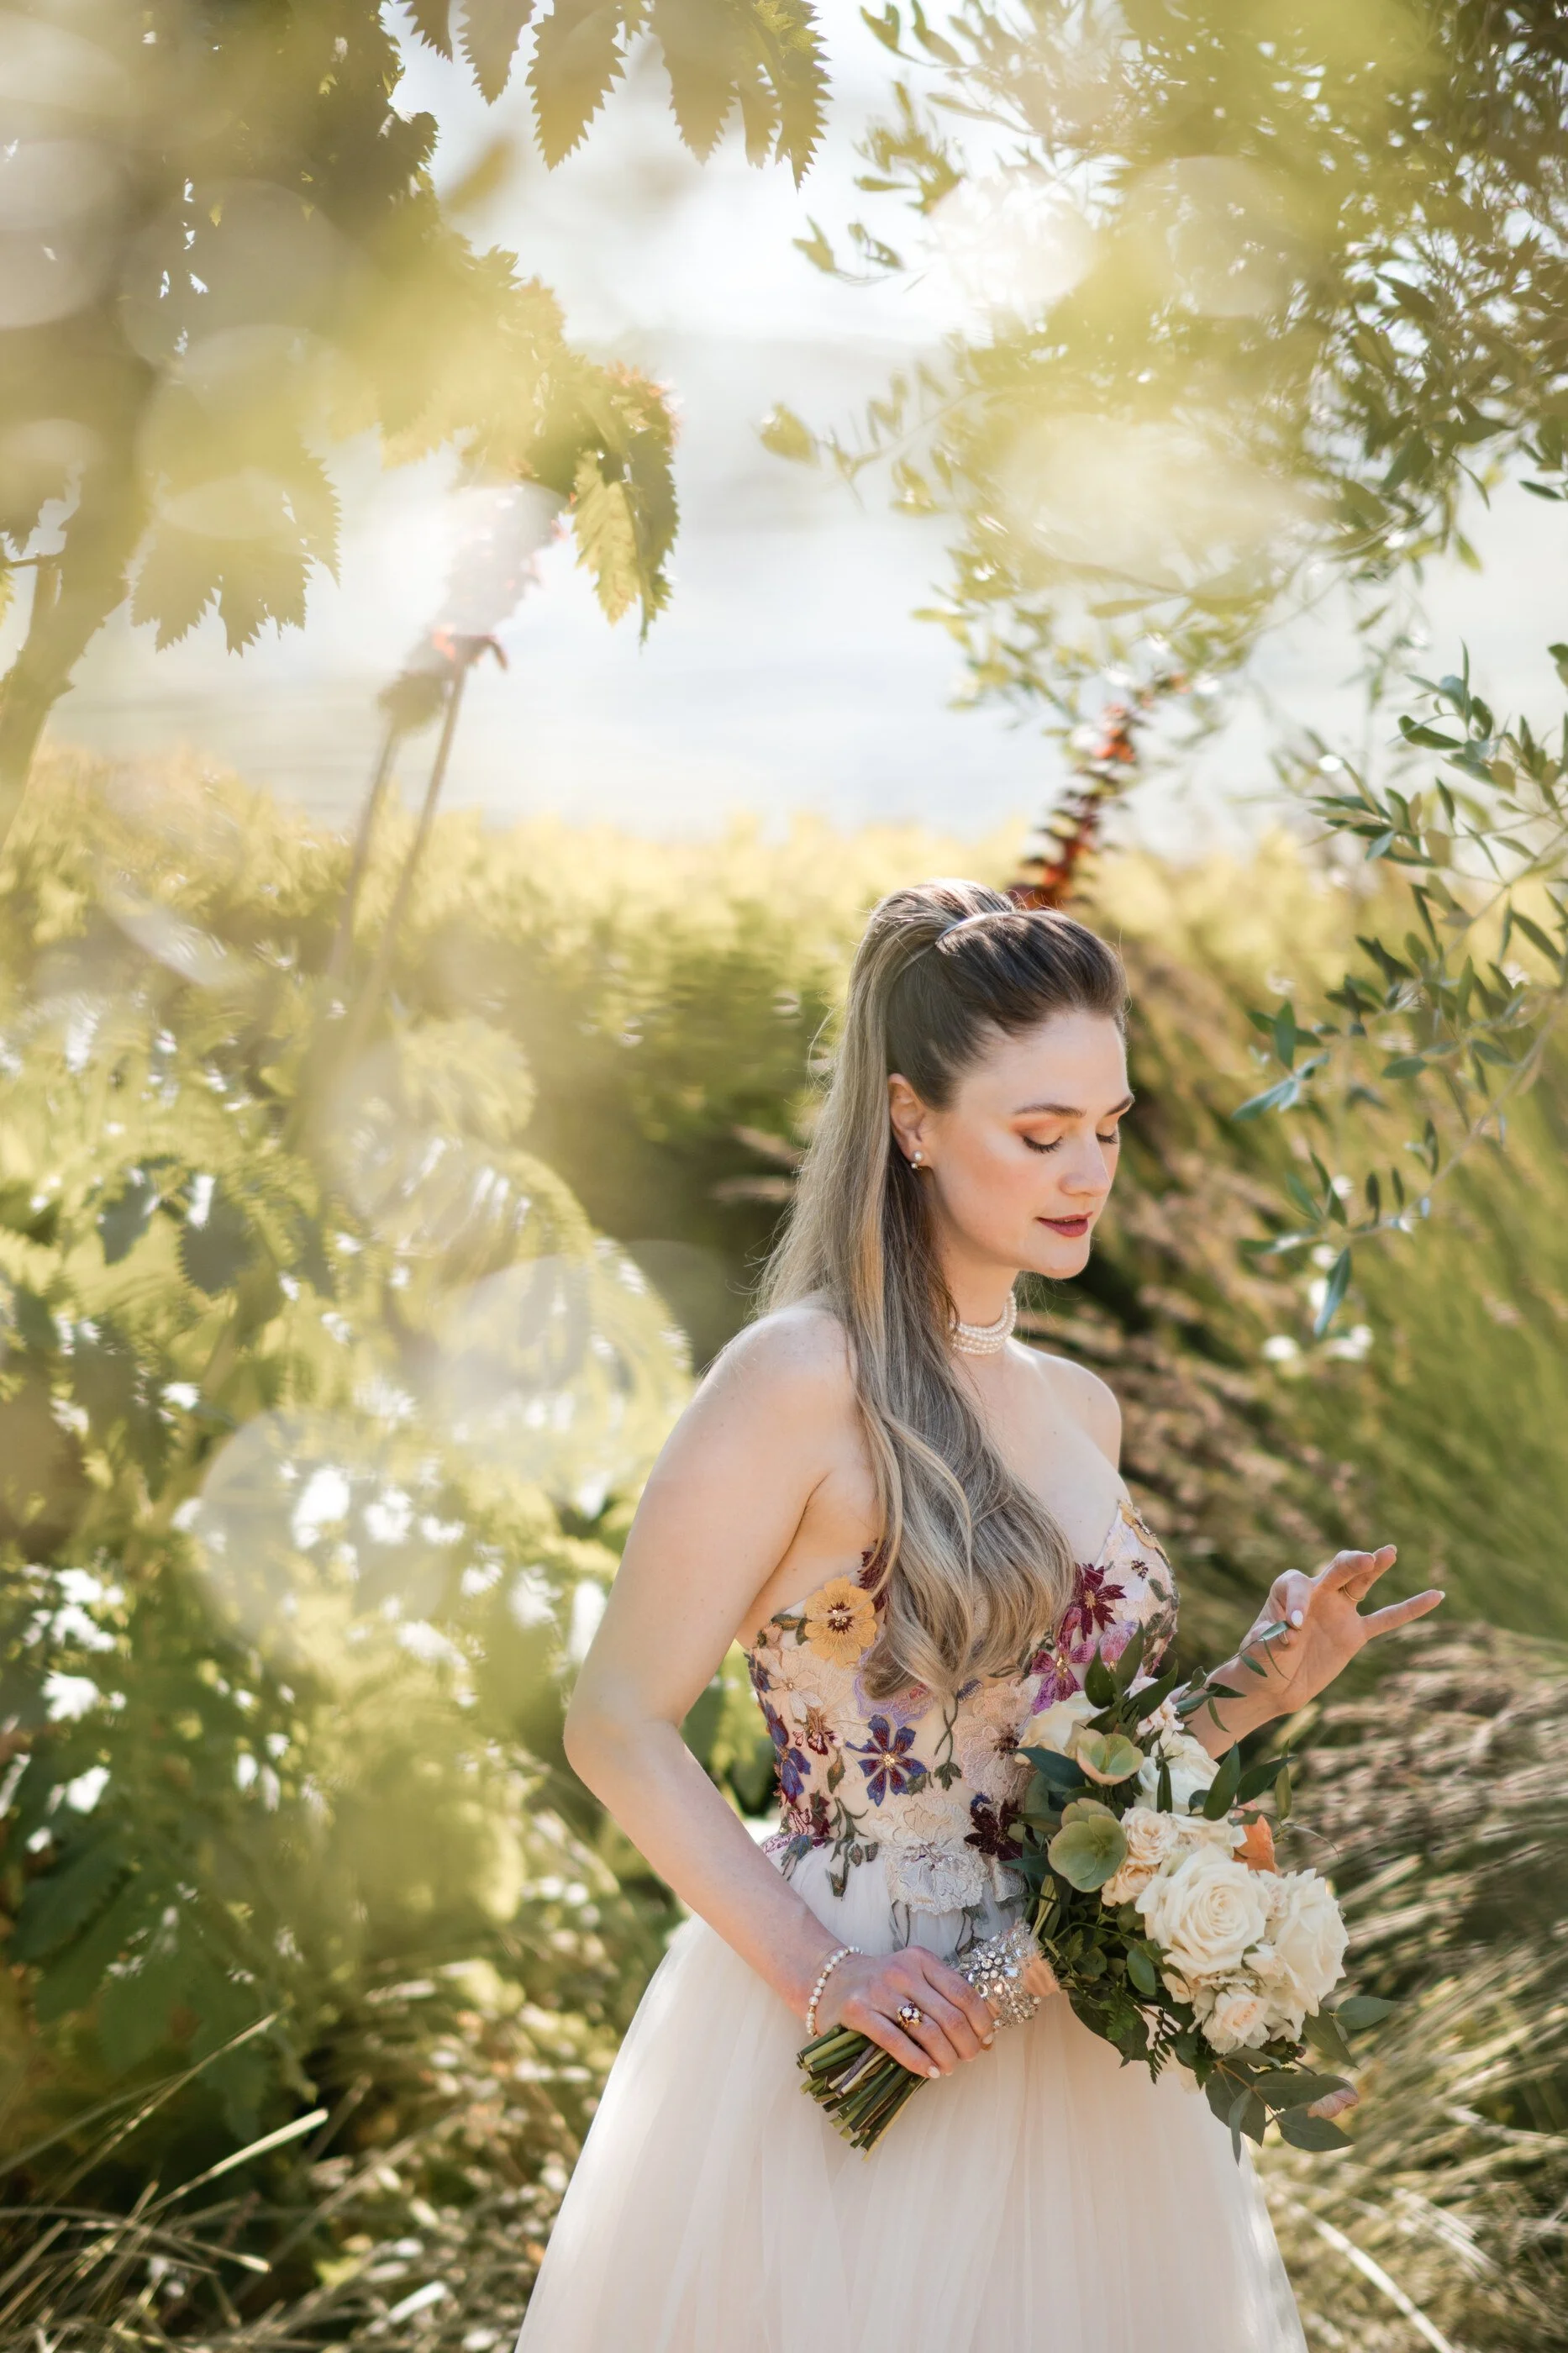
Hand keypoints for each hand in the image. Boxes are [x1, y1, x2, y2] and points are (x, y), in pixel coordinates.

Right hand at [814, 1946, 999, 2077]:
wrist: (829, 1979)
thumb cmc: (882, 1984)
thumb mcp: (915, 1976)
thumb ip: (945, 1994)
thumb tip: (988, 2026)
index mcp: (920, 1959)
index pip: (963, 1992)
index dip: (981, 2020)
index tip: (986, 2039)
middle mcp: (902, 1971)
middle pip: (949, 2015)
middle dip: (966, 2044)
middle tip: (969, 2058)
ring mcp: (879, 1991)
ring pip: (926, 2031)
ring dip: (945, 2056)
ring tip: (948, 2068)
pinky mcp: (858, 2011)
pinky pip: (895, 2042)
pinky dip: (917, 2061)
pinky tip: (928, 2071)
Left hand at [1231, 1545, 1442, 1719]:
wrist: (1273, 1686)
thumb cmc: (1259, 1664)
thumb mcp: (1259, 1651)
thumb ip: (1274, 1640)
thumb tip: (1292, 1634)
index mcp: (1286, 1590)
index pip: (1297, 1585)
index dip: (1297, 1603)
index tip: (1292, 1628)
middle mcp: (1315, 1594)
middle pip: (1335, 1570)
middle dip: (1348, 1564)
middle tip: (1362, 1560)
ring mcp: (1338, 1611)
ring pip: (1361, 1584)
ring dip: (1375, 1568)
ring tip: (1389, 1551)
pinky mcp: (1354, 1634)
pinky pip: (1386, 1619)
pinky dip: (1410, 1609)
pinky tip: (1436, 1596)